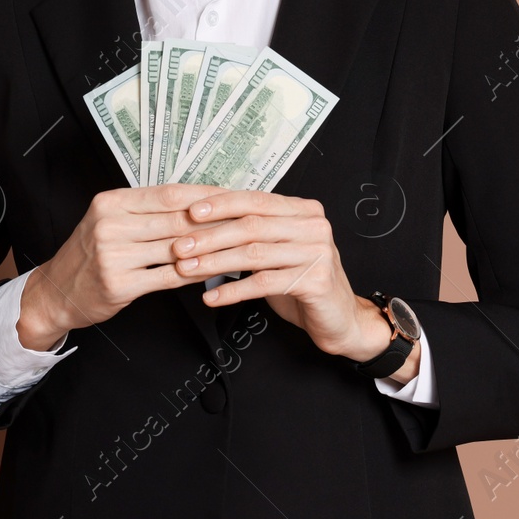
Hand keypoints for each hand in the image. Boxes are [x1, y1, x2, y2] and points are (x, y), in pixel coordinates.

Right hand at [16, 184, 236, 349]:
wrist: (56, 291)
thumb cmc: (89, 254)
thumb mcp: (109, 220)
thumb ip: (146, 211)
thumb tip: (195, 201)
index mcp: (110, 202)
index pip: (168, 193)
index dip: (203, 195)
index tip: (230, 195)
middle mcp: (110, 225)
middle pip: (175, 220)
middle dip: (214, 221)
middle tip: (244, 220)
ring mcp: (114, 256)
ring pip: (175, 248)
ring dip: (209, 248)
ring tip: (236, 245)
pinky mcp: (120, 285)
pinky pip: (168, 276)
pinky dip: (194, 273)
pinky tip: (213, 271)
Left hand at [170, 190, 399, 364]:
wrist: (339, 318)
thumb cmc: (301, 281)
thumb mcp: (276, 250)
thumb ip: (251, 232)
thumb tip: (200, 224)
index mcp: (302, 210)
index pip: (255, 200)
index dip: (221, 204)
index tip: (191, 212)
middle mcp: (313, 226)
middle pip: (252, 226)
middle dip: (210, 237)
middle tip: (180, 247)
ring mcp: (317, 253)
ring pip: (255, 254)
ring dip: (215, 263)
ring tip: (187, 270)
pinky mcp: (317, 281)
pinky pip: (265, 283)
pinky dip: (234, 290)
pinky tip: (212, 297)